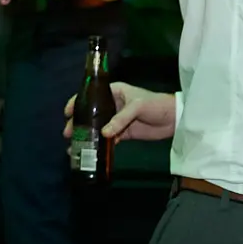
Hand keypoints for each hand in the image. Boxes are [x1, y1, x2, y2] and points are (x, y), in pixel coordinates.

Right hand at [62, 81, 176, 142]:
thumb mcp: (137, 107)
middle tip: (68, 134)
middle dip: (78, 124)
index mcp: (112, 92)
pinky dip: (100, 145)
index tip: (67, 113)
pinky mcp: (122, 133)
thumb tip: (104, 134)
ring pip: (97, 128)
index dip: (76, 103)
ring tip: (75, 146)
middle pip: (90, 114)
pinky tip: (91, 151)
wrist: (176, 119)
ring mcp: (116, 120)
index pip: (90, 95)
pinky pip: (108, 139)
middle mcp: (111, 105)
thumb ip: (120, 119)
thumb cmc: (156, 105)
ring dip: (87, 136)